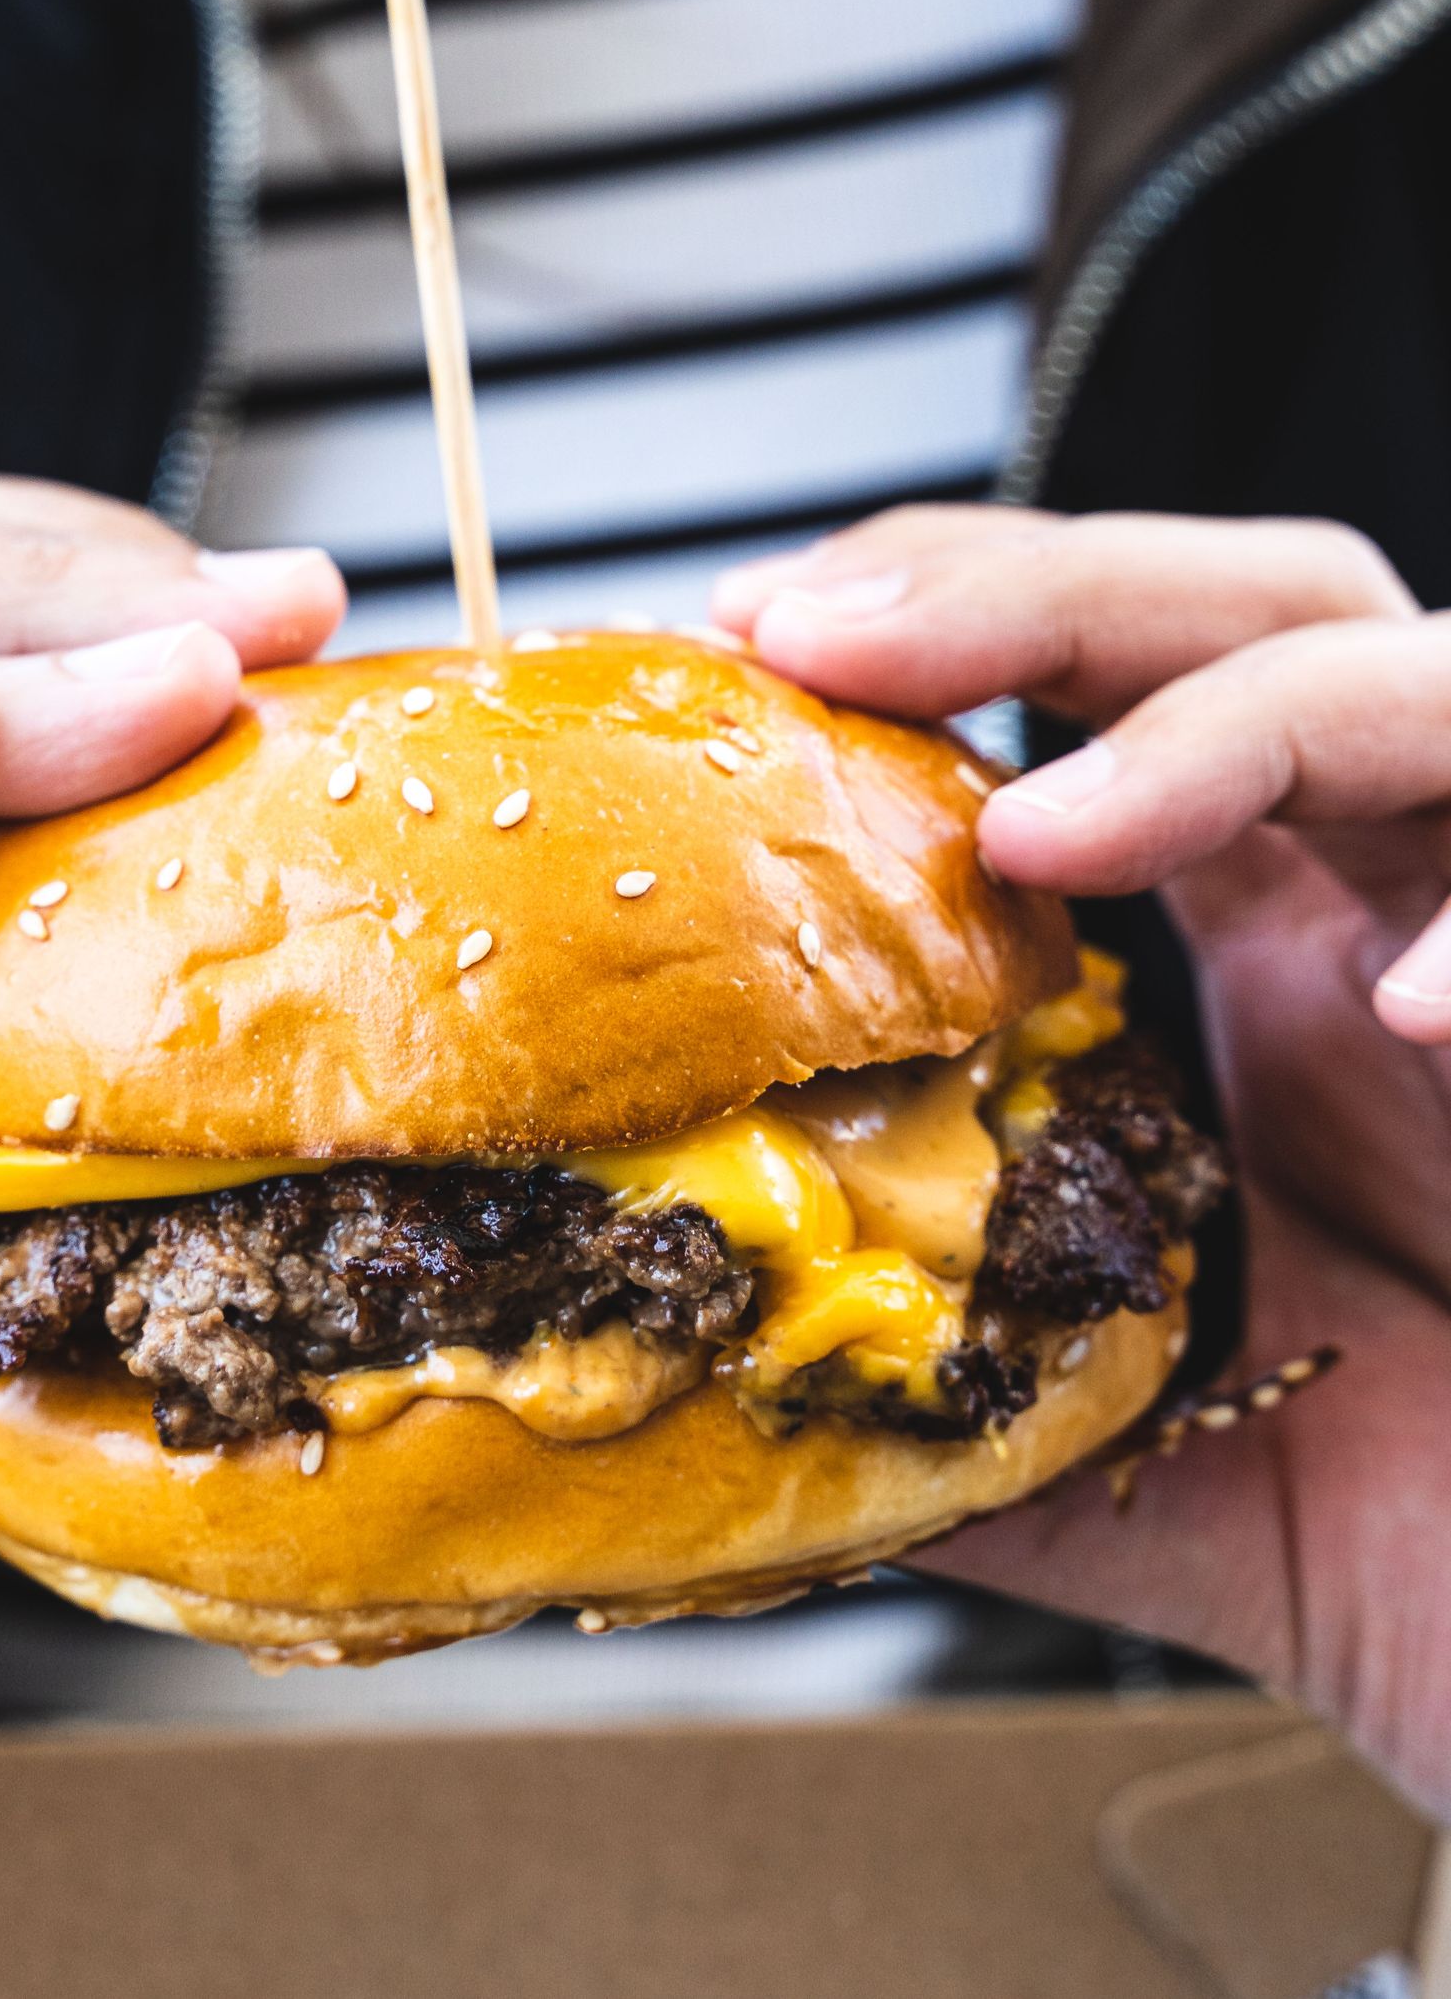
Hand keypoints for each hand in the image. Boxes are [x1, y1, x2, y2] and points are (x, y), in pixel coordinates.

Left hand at [716, 506, 1450, 1818]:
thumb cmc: (1432, 1514)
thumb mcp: (1145, 1455)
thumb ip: (961, 1387)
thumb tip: (727, 1382)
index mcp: (1260, 934)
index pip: (1107, 689)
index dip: (944, 630)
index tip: (758, 635)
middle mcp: (1393, 894)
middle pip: (1246, 615)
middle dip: (1033, 594)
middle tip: (828, 636)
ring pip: (1434, 689)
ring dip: (1232, 721)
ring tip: (1046, 828)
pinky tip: (1412, 1008)